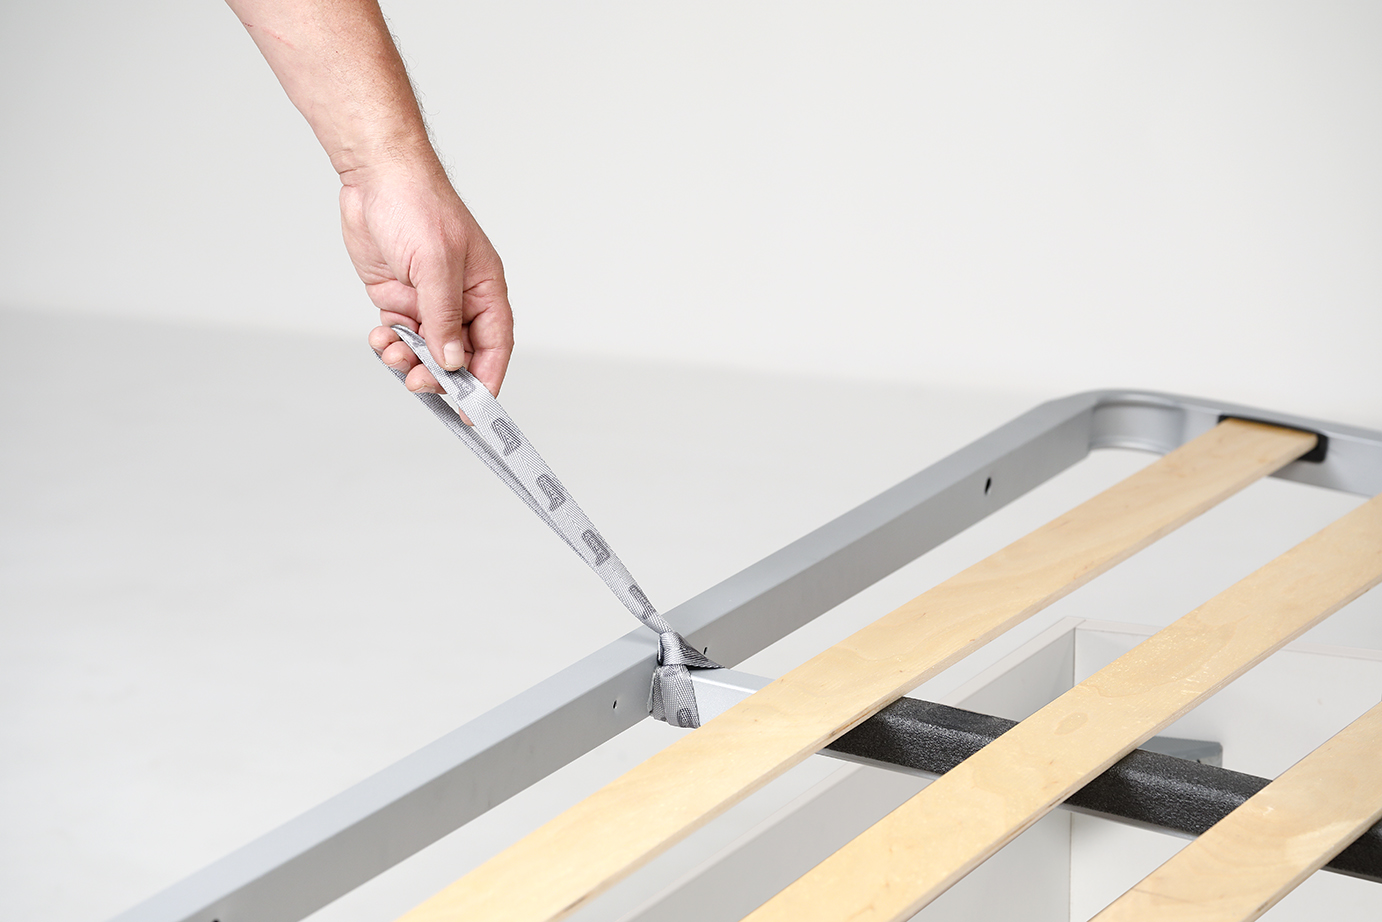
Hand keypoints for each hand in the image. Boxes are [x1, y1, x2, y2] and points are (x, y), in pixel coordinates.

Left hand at [342, 158, 513, 395]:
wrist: (374, 176)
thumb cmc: (417, 205)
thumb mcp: (435, 264)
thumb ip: (444, 316)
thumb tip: (452, 360)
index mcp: (484, 290)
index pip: (495, 346)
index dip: (487, 381)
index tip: (475, 411)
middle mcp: (460, 300)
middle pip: (459, 356)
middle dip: (439, 375)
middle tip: (418, 383)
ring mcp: (428, 300)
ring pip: (426, 351)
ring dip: (409, 361)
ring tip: (391, 354)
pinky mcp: (399, 297)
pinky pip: (399, 336)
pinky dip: (389, 345)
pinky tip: (379, 337)